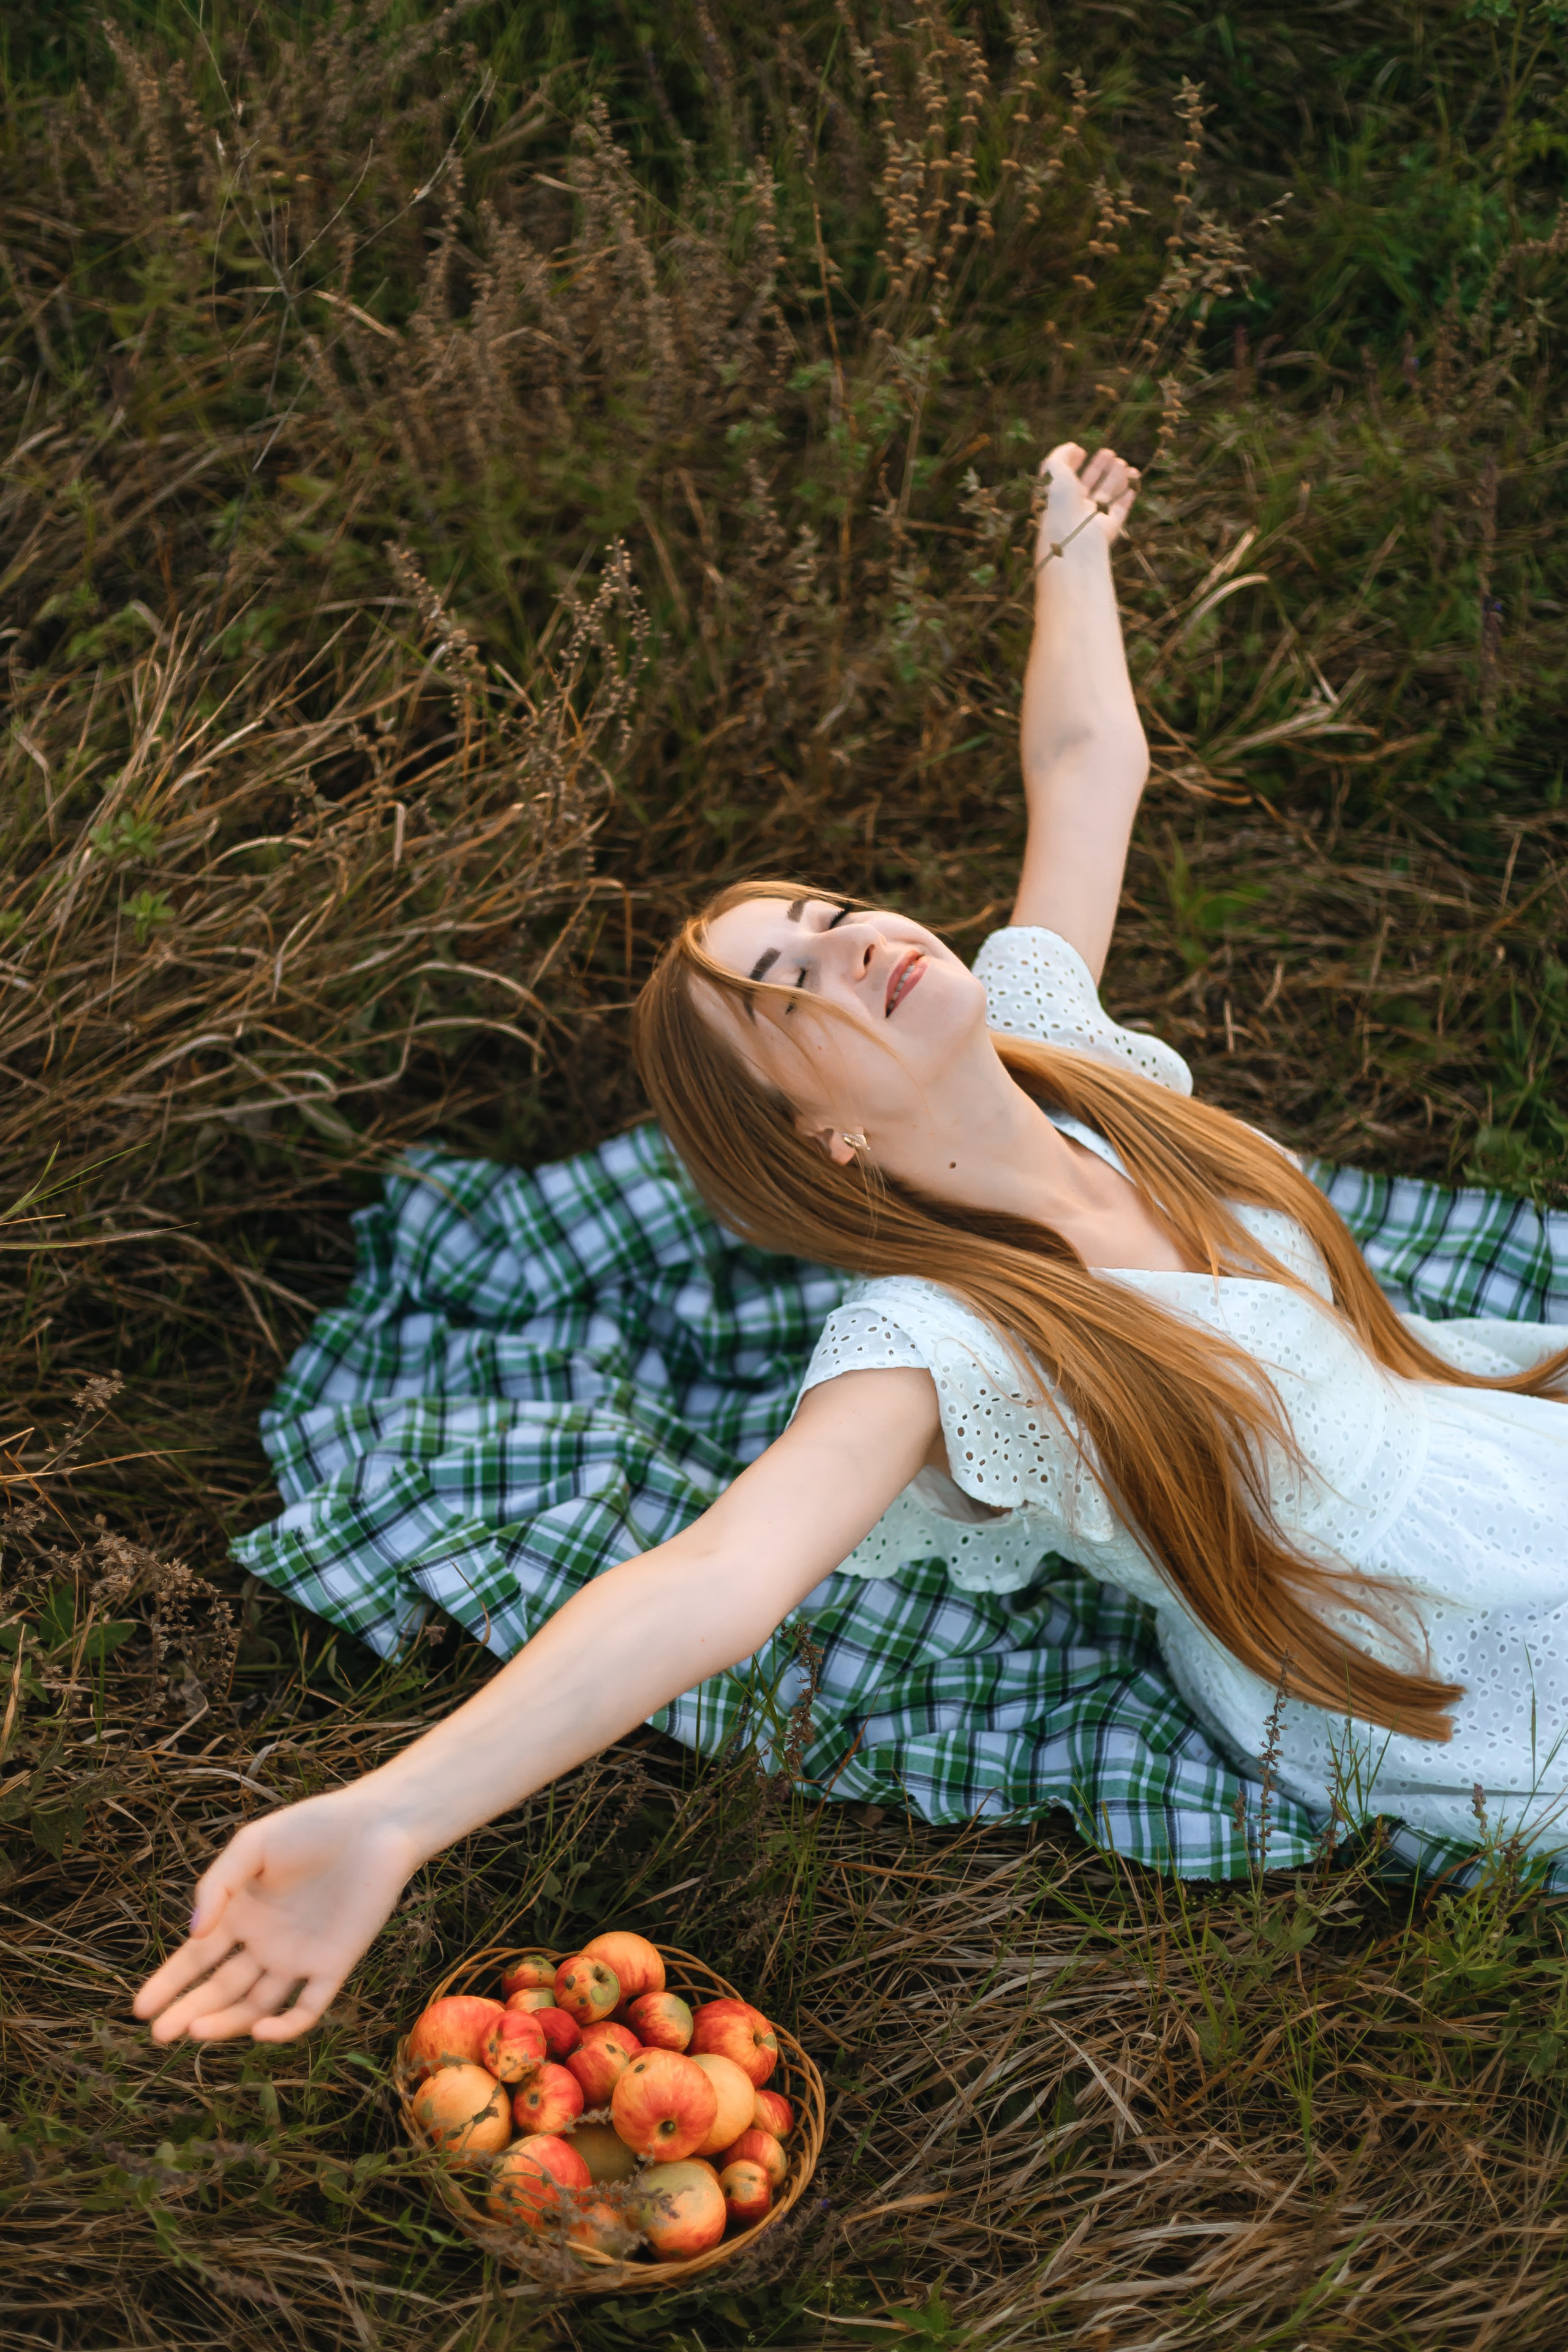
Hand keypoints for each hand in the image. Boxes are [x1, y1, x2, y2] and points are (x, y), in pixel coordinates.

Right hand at [132, 1787, 418, 2042]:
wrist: (375, 1824)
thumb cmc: (311, 1827)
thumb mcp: (253, 1845)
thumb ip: (218, 1885)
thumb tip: (192, 1933)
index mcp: (241, 1913)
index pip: (196, 1957)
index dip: (168, 1983)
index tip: (140, 2008)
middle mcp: (265, 1942)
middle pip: (220, 1988)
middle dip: (189, 2011)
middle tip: (159, 2033)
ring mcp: (298, 1957)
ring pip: (255, 2004)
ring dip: (226, 2022)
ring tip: (195, 2031)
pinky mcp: (333, 1966)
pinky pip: (306, 2007)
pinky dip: (284, 2026)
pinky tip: (260, 2030)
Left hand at [1034, 441, 1140, 576]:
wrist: (1073, 539)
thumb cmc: (1059, 504)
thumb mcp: (1053, 472)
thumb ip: (1060, 455)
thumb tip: (1074, 447)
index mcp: (1057, 499)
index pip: (1065, 479)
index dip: (1072, 464)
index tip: (1081, 451)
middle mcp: (1073, 510)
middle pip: (1088, 486)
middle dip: (1098, 468)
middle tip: (1110, 452)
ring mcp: (1091, 520)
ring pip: (1105, 496)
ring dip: (1115, 478)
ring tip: (1123, 463)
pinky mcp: (1109, 529)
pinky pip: (1120, 509)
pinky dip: (1128, 494)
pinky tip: (1133, 479)